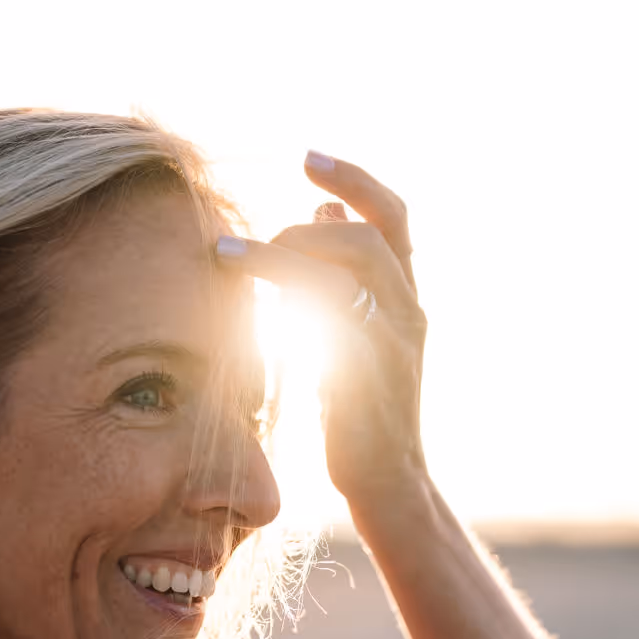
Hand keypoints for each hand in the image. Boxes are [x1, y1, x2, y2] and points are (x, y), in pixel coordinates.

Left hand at [215, 152, 427, 510]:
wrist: (387, 481)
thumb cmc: (361, 406)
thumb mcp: (354, 329)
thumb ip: (340, 273)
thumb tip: (321, 211)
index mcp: (404, 296)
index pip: (391, 217)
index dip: (353, 180)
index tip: (307, 157)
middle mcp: (408, 311)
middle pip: (375, 233)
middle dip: (315, 215)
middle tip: (261, 222)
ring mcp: (395, 342)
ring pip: (355, 267)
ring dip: (287, 251)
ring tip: (229, 256)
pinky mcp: (372, 375)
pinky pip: (336, 318)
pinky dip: (292, 298)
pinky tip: (252, 302)